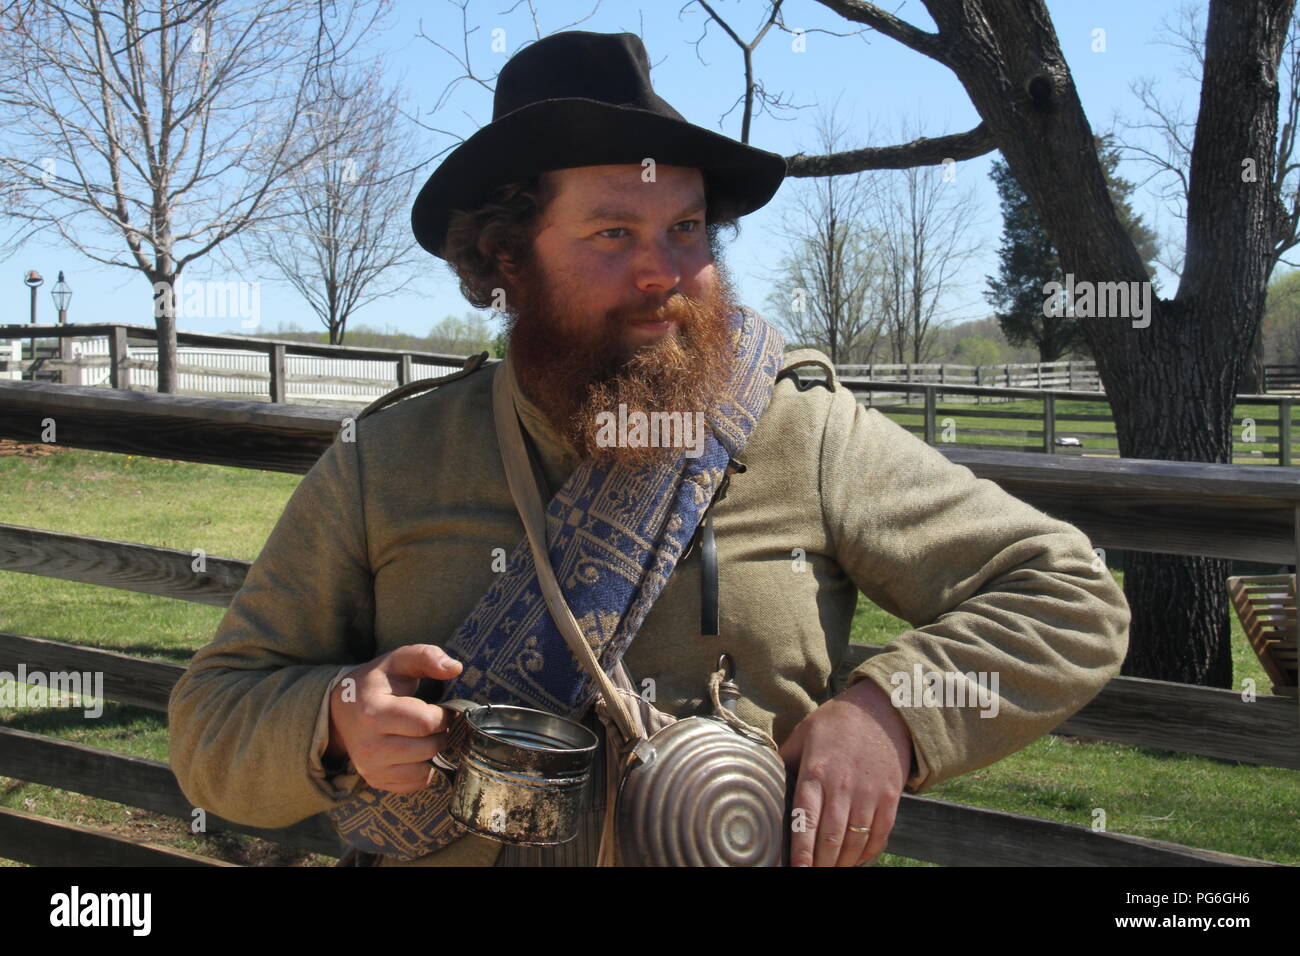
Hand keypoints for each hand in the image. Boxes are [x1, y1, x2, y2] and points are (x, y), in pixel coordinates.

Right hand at [326, 643, 463, 793]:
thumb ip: (426, 656)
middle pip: (428, 748)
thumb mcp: (398, 661)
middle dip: (441, 733)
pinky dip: (424, 768)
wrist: (342, 710)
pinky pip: (416, 783)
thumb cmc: (377, 683)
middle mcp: (368, 745)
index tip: (441, 708)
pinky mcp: (376, 780)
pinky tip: (415, 750)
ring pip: (425, 769)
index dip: (443, 715)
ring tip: (424, 735)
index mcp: (373, 712)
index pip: (425, 723)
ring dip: (433, 751)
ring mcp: (370, 767)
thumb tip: (455, 668)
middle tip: (435, 721)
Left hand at [778, 677, 912, 866]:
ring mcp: (870, 793)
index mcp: (816, 771)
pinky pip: (879, 835)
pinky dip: (867, 853)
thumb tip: (763, 780)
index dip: (801, 850)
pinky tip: (855, 860)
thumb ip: (785, 761)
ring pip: (855, 841)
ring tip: (831, 870)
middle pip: (831, 837)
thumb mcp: (803, 734)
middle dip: (821, 863)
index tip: (797, 869)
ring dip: (842, 863)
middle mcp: (843, 786)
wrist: (882, 708)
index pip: (807, 819)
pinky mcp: (890, 797)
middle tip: (812, 874)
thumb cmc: (836, 722)